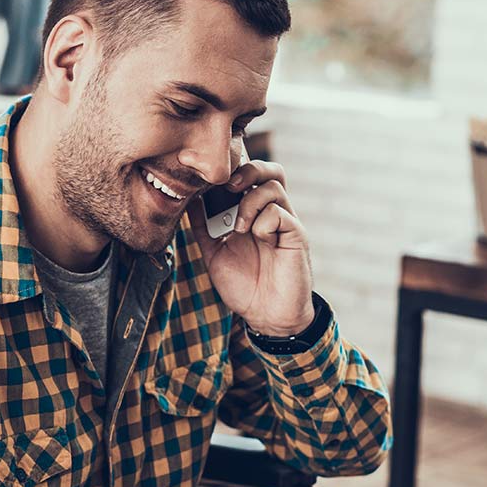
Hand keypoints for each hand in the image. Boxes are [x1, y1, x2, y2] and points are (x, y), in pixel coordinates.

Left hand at [189, 155, 314, 335]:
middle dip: (247, 170)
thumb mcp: (214, 253)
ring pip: (274, 186)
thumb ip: (203, 228)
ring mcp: (285, 224)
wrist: (266, 316)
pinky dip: (263, 221)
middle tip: (229, 187)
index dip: (234, 171)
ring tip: (238, 227)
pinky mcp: (296, 236)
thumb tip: (190, 200)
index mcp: (254, 215)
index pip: (250, 177)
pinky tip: (257, 238)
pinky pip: (280, 213)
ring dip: (250, 202)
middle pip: (270, 171)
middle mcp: (271, 214)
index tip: (210, 182)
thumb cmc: (244, 287)